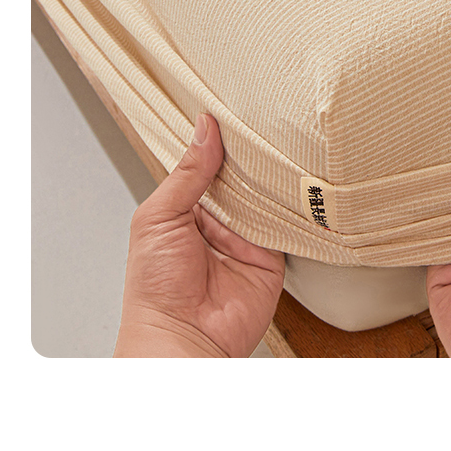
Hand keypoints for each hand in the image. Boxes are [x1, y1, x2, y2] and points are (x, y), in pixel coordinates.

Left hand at [114, 114, 284, 357]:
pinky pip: (286, 224)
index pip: (207, 164)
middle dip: (249, 155)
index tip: (231, 110)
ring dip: (271, 178)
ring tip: (283, 144)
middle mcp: (218, 219)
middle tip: (264, 121)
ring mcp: (245, 237)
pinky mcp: (271, 256)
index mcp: (186, 207)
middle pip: (240, 176)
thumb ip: (187, 174)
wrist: (180, 340)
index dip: (218, 141)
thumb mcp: (159, 218)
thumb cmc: (154, 288)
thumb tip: (204, 130)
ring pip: (265, 195)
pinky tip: (296, 183)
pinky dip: (292, 207)